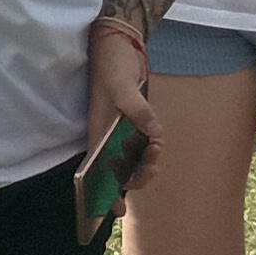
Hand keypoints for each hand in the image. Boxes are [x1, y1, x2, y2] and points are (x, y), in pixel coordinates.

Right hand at [85, 20, 160, 189]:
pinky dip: (151, 147)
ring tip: (157, 150)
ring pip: (132, 158)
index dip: (105, 191)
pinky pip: (141, 143)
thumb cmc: (112, 62)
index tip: (117, 211)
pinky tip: (156, 140)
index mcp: (98, 129)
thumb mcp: (122, 84)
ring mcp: (120, 126)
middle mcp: (107, 132)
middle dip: (136, 176)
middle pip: (118, 169)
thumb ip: (137, 109)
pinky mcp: (133, 119)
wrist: (118, 42)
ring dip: (146, 162)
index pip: (99, 168)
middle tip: (153, 166)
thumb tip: (153, 132)